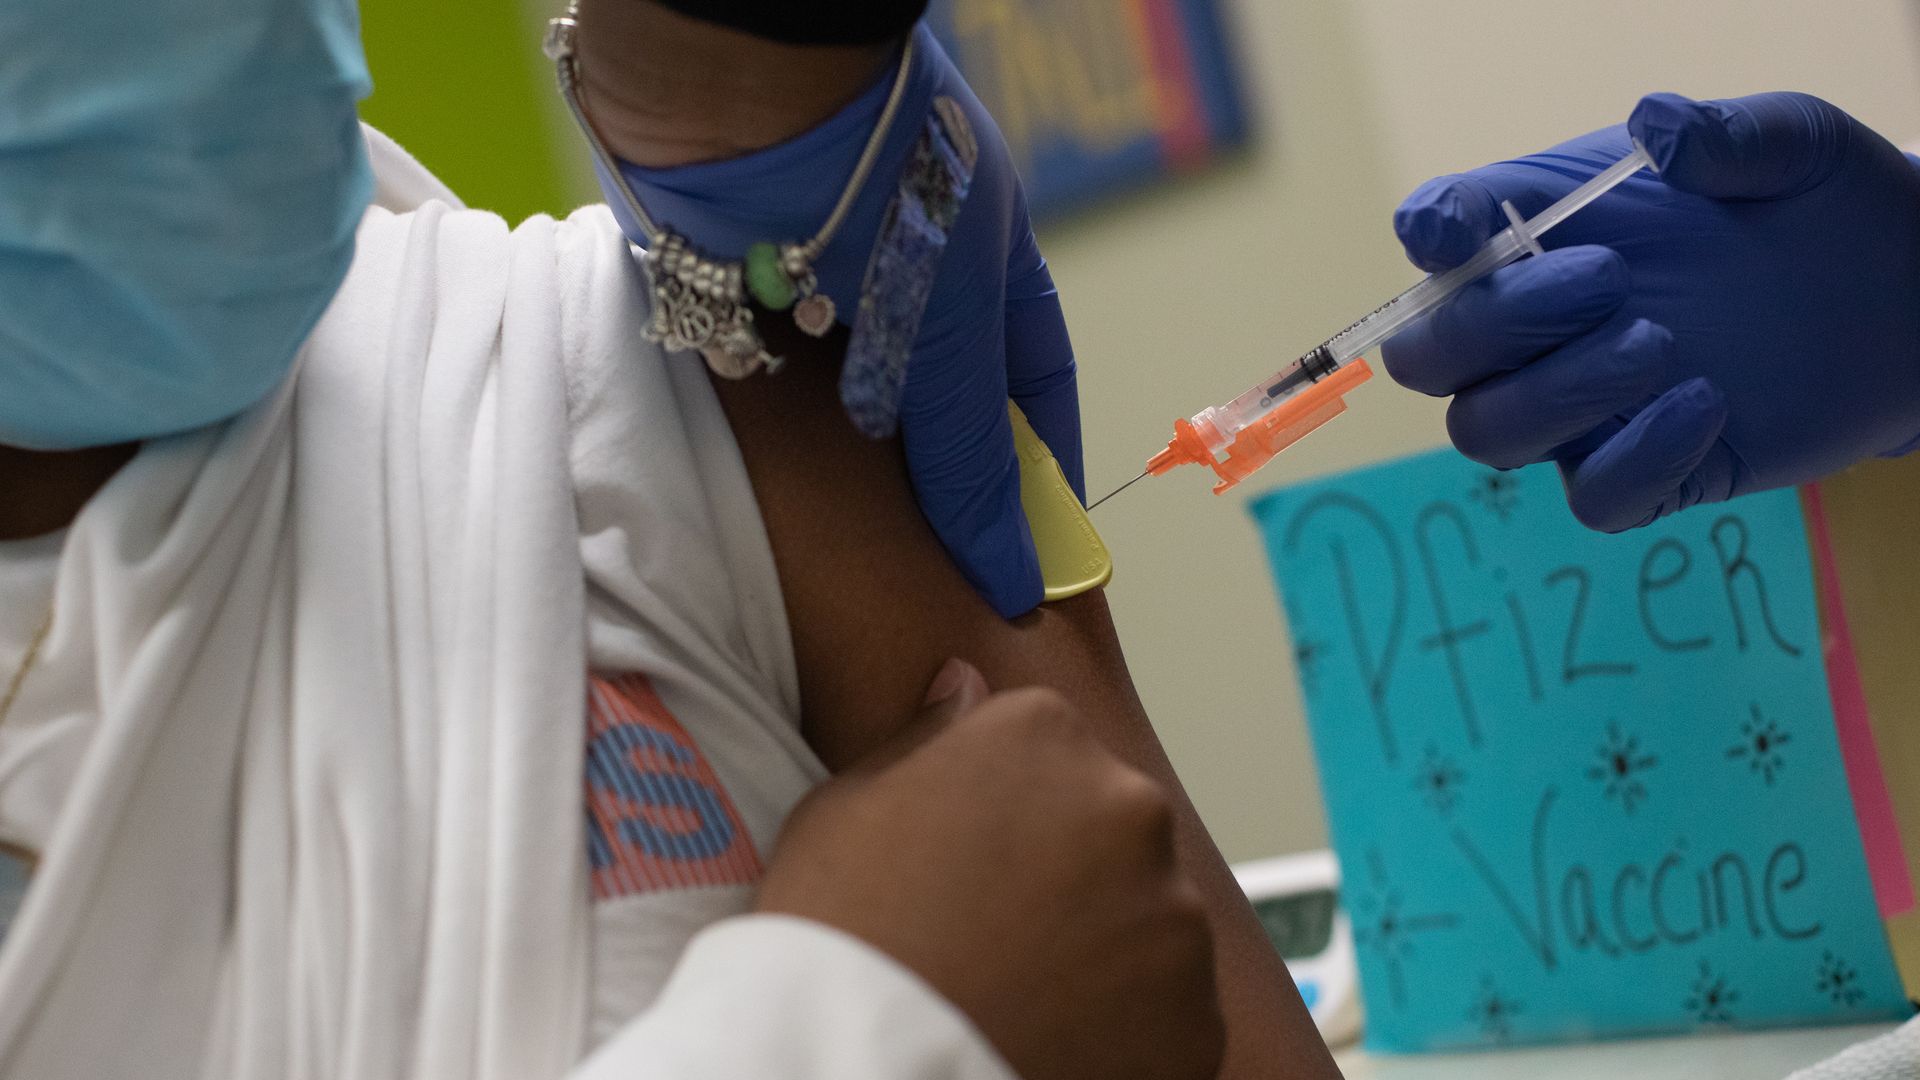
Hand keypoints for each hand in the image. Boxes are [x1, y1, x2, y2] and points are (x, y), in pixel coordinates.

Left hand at [586, 19, 1079, 617]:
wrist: (740, 94)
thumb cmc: (891, 194)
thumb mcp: (953, 336)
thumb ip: (974, 460)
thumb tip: (1016, 580)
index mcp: (997, 272)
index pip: (1034, 392)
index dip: (1037, 475)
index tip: (1029, 560)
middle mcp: (919, 281)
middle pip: (938, 405)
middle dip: (940, 485)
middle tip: (933, 582)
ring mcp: (836, 286)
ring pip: (855, 403)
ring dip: (857, 470)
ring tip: (857, 564)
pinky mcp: (754, 292)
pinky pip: (782, 386)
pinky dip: (788, 437)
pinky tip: (787, 497)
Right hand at [757, 659, 1224, 1079]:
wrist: (867, 1068)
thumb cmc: (840, 933)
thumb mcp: (847, 803)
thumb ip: (927, 735)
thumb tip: (966, 684)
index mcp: (1042, 731)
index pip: (1047, 748)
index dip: (1003, 811)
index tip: (969, 862)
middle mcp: (1127, 804)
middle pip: (1109, 825)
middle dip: (1068, 871)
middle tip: (995, 932)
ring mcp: (1173, 911)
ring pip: (1148, 917)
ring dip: (1104, 946)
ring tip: (1022, 992)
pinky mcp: (1198, 1012)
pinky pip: (1171, 1008)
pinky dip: (1129, 1026)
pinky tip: (1055, 1037)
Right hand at [1382, 92, 1919, 530]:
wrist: (1904, 297)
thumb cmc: (1822, 208)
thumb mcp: (1792, 146)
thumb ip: (1727, 133)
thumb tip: (1654, 128)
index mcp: (1548, 227)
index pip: (1441, 230)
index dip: (1428, 232)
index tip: (1450, 232)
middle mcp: (1540, 325)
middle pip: (1428, 356)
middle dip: (1492, 325)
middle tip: (1610, 280)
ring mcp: (1582, 407)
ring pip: (1487, 433)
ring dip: (1556, 395)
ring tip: (1663, 345)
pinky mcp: (1644, 471)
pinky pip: (1592, 497)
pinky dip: (1635, 460)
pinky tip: (1706, 406)